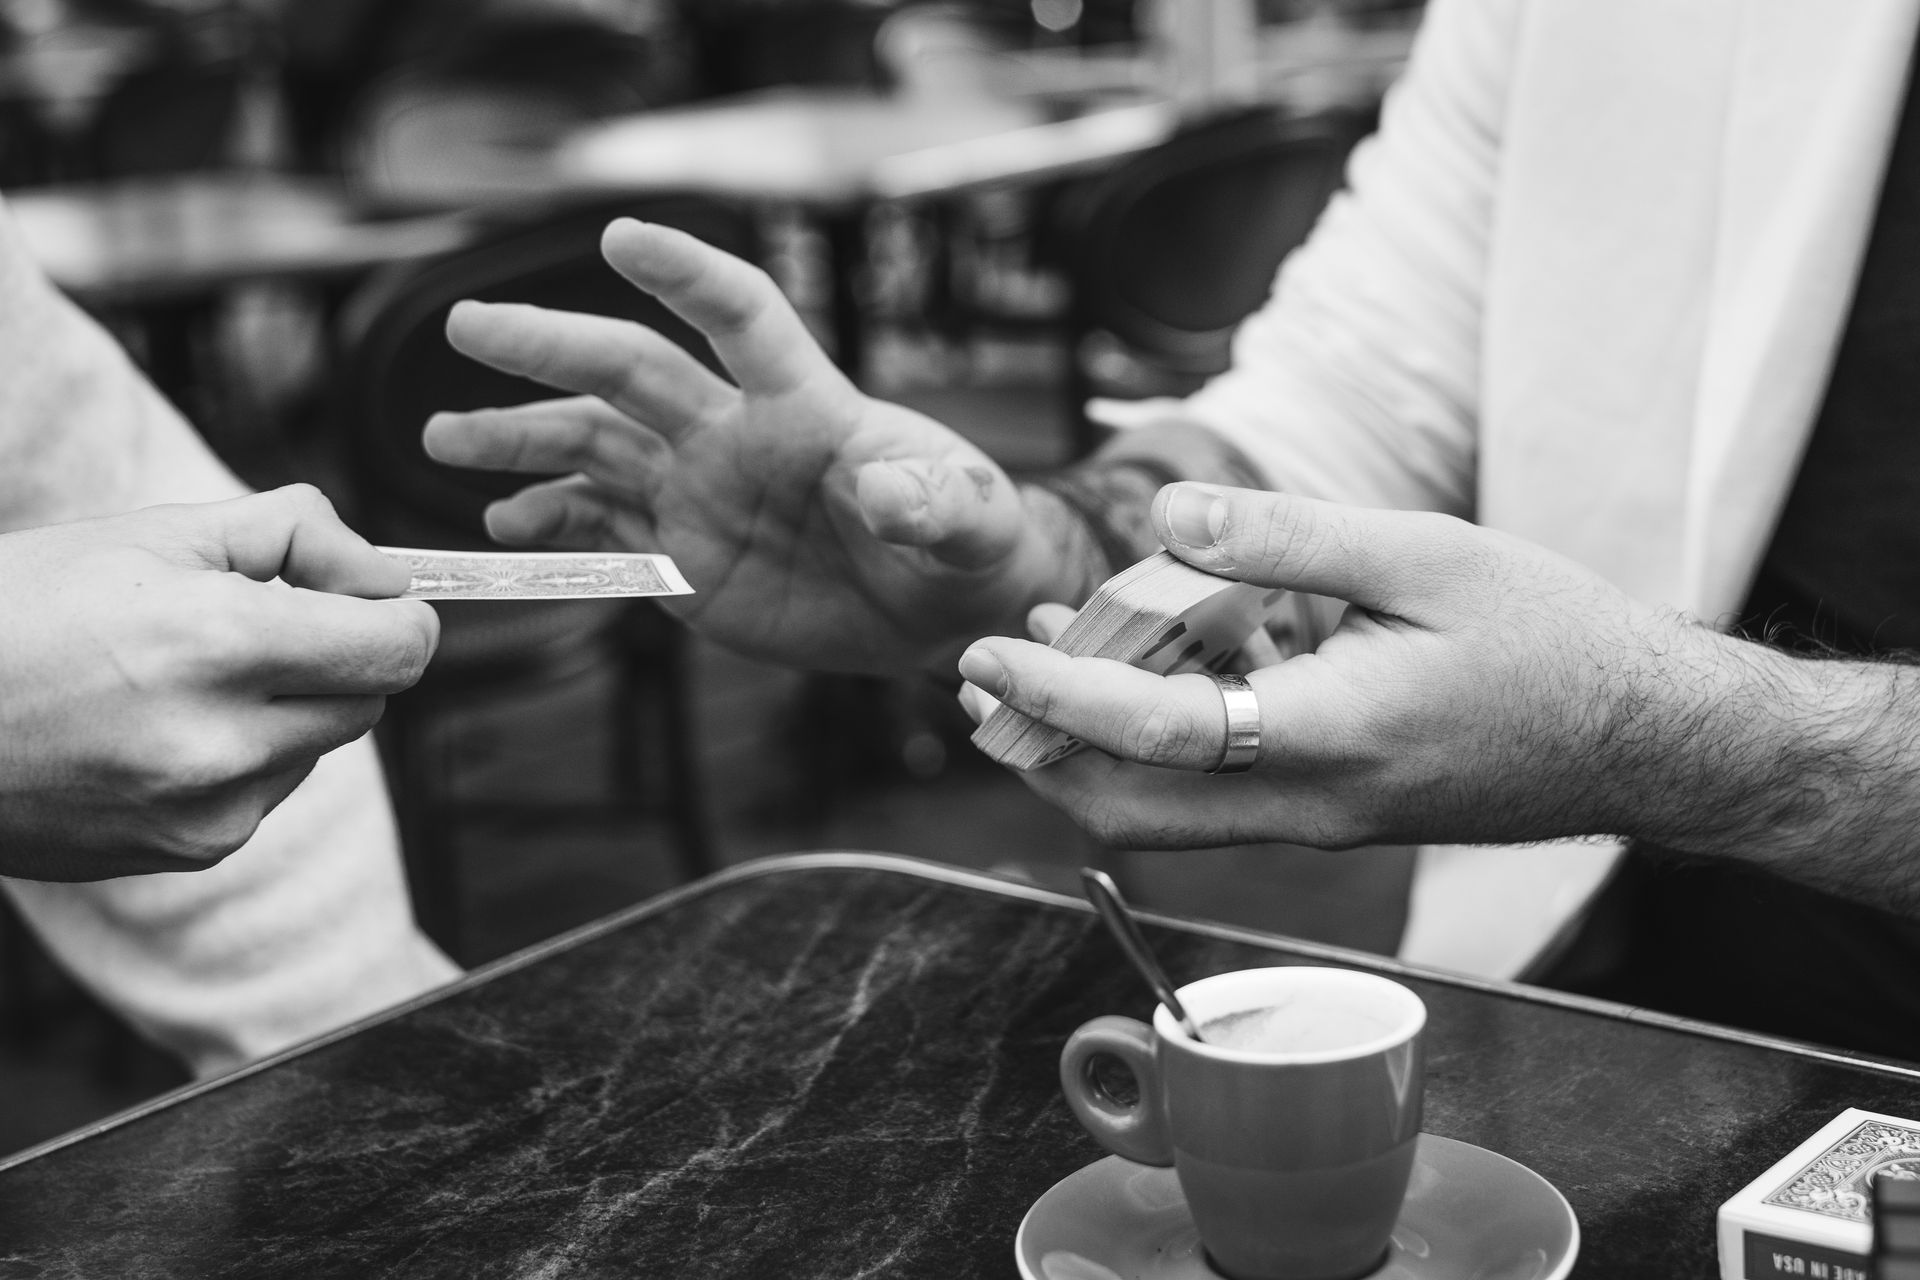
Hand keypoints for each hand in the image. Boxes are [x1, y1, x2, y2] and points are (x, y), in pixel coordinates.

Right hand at [0, 485, 439, 880]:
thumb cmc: (23, 608)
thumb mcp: (155, 532)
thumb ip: (294, 534)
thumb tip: (383, 571)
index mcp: (220, 644)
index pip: (399, 647)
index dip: (400, 614)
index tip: (373, 596)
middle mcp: (224, 741)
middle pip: (372, 699)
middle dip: (341, 655)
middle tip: (265, 622)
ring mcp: (207, 809)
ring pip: (322, 747)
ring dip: (291, 708)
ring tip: (186, 677)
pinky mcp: (189, 851)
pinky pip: (269, 792)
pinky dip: (246, 757)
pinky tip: (161, 729)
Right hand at [422, 219, 1077, 672]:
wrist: (938, 611)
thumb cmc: (965, 542)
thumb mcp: (971, 522)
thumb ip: (936, 503)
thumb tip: (886, 491)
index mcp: (805, 407)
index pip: (741, 317)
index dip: (687, 276)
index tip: (622, 237)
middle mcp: (735, 436)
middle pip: (631, 371)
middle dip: (551, 345)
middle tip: (468, 326)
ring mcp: (700, 494)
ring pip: (593, 448)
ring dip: (520, 437)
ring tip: (443, 435)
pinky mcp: (683, 558)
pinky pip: (602, 532)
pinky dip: (551, 524)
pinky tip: (504, 527)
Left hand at [956, 484, 1759, 852]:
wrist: (1647, 740)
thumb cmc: (1554, 639)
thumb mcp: (1426, 555)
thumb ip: (1284, 539)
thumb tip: (1164, 516)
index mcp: (1330, 735)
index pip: (1150, 733)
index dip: (1052, 692)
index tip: (982, 652)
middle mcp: (1312, 803)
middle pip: (1128, 807)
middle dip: (1041, 744)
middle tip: (986, 671)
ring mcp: (1323, 822)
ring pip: (1165, 813)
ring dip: (1094, 744)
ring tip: (1053, 648)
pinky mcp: (1336, 815)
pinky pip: (1217, 795)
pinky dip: (1160, 741)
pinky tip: (1161, 658)